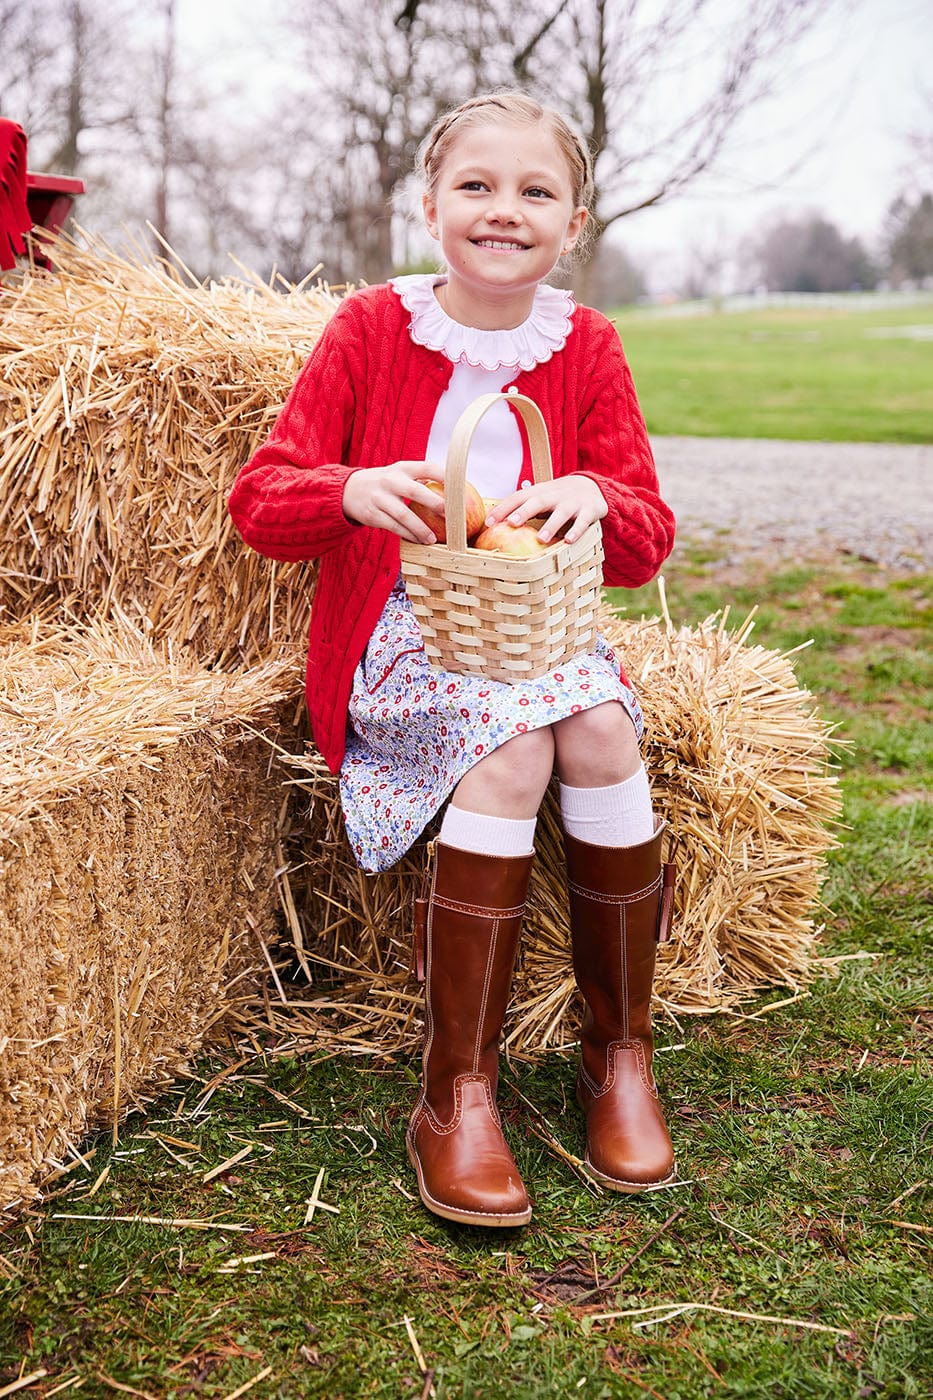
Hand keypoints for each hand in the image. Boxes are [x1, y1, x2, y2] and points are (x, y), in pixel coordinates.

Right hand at [342, 461, 445, 543]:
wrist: (349, 490)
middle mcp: (391, 481)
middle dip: (434, 503)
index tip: (459, 489)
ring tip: (433, 539)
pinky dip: (408, 535)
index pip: (427, 468)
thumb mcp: (400, 474)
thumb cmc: (385, 484)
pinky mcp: (372, 514)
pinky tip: (419, 541)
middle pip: (415, 492)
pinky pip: (394, 527)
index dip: (444, 476)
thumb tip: (454, 491)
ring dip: (421, 528)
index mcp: (403, 468)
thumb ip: (421, 479)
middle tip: (450, 515)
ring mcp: (380, 498)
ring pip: (403, 515)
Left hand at [483, 474, 607, 544]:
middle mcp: (554, 496)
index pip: (518, 498)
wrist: (592, 487)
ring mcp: (572, 503)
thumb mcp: (540, 497)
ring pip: (561, 513)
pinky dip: (576, 530)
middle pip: (538, 502)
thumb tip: (493, 520)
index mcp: (539, 492)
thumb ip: (521, 506)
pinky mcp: (588, 511)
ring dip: (551, 525)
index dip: (503, 509)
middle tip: (511, 523)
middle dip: (524, 512)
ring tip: (541, 538)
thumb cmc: (557, 498)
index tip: (489, 522)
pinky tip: (568, 540)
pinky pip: (582, 521)